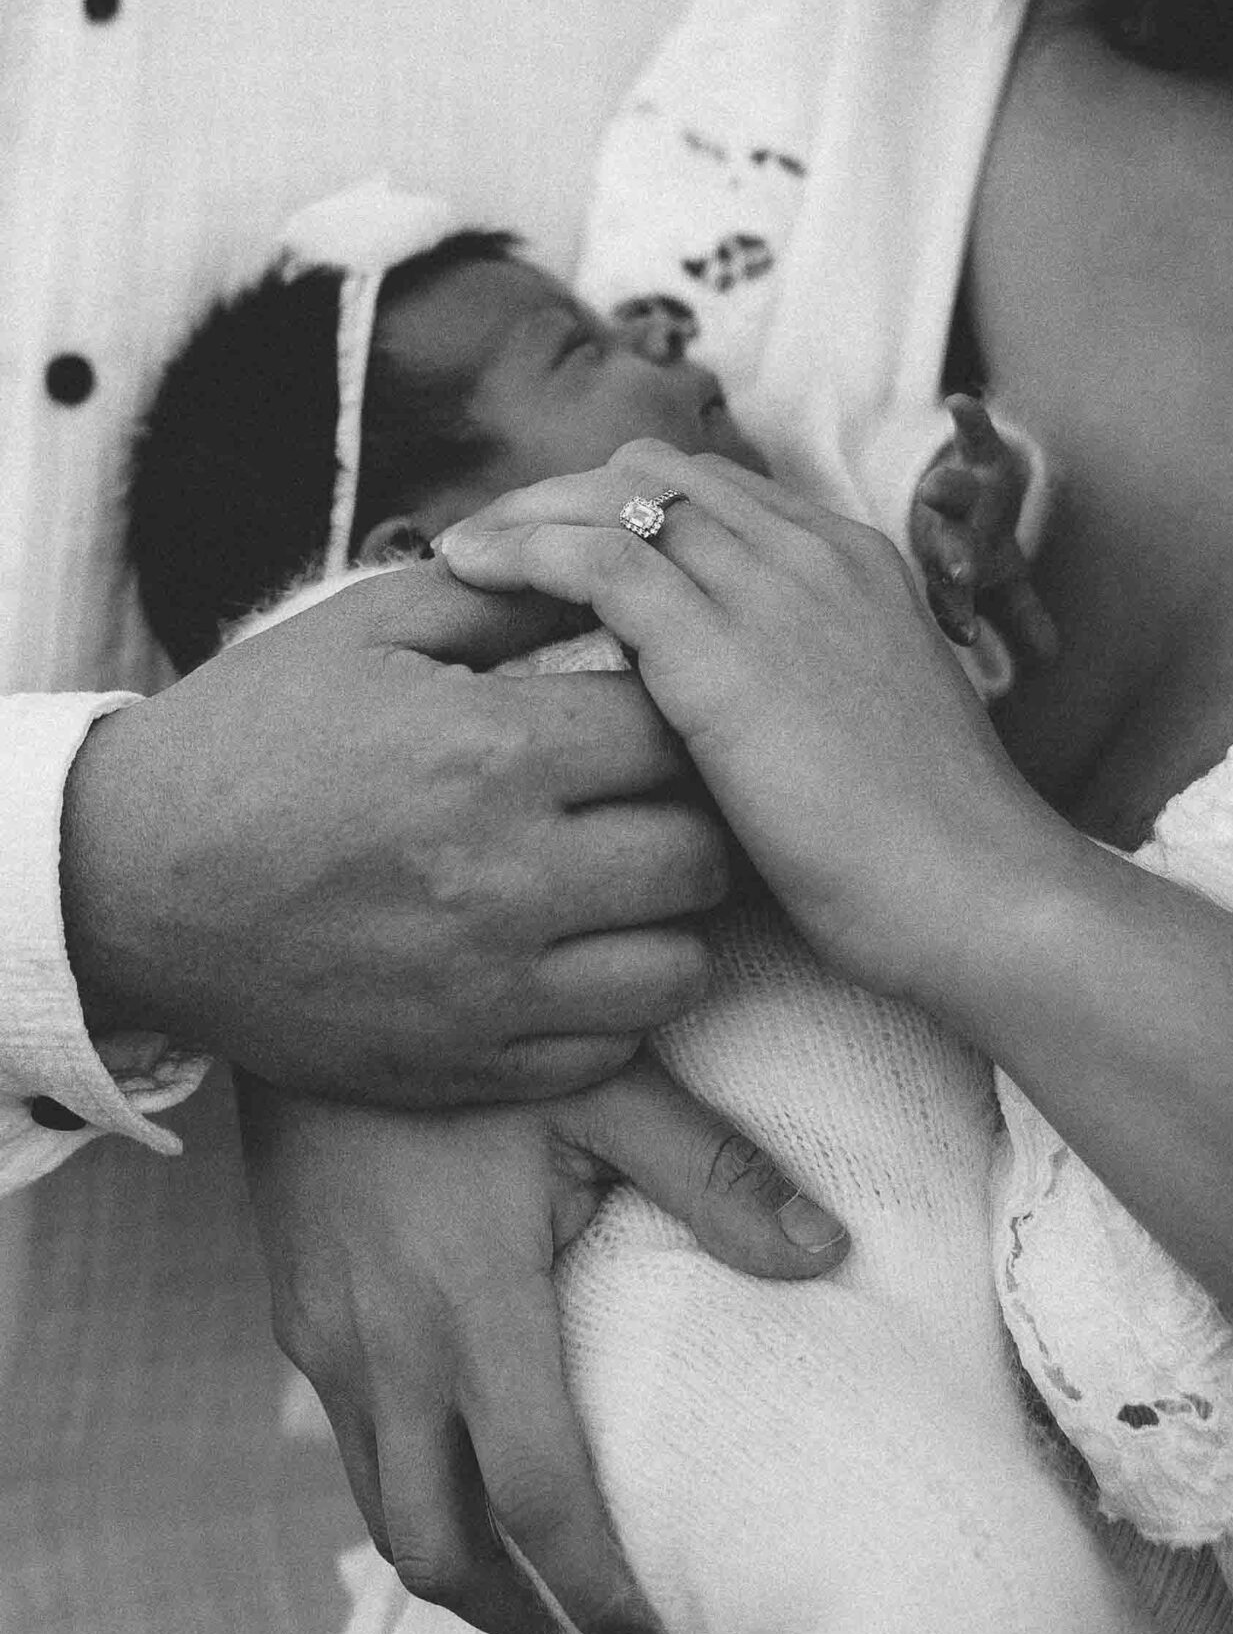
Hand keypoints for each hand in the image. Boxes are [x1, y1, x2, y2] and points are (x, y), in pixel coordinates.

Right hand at [61, 560, 728, 1104]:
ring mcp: (489, 985)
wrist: (130, 879)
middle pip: (700, 852)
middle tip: (651, 799)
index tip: (647, 710)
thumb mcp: (368, 629)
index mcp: (492, 752)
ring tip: (625, 883)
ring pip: (678, 966)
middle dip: (694, 816)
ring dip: (668, 920)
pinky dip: (613, 1004)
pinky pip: (608, 1048)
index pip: (672, 729)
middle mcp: (507, 876)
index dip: (676, 710)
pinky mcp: (464, 1064)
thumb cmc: (254, 735)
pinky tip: (573, 955)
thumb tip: (609, 569)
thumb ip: (504, 597)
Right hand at [239, 1060, 846, 1633]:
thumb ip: (714, 1174)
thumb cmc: (466, 1031)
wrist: (302, 967)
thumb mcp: (602, 1082)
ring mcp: (327, 1336)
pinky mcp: (296, 1311)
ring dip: (460, 1573)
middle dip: (522, 1628)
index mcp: (473, 1307)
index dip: (602, 1595)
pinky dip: (408, 1496)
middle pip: (442, 1547)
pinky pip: (347, 1444)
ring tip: (534, 1611)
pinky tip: (457, 1481)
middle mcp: (387, 1347)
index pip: (542, 1502)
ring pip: (381, 1509)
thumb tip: (829, 1253)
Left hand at [438, 444, 1073, 1005]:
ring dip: (529, 513)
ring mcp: (772, 591)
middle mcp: (812, 552)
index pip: (713, 488)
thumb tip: (702, 708)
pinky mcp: (724, 650)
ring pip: (618, 494)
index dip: (625, 506)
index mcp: (852, 562)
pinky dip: (524, 551)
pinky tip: (471, 574)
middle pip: (657, 470)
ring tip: (459, 554)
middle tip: (494, 546)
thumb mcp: (856, 732)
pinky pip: (599, 557)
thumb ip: (790, 690)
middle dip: (565, 494)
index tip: (559, 548)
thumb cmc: (919, 852)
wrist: (980, 893)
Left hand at [910, 392, 1059, 670]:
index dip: (962, 616)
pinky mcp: (976, 451)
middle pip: (952, 547)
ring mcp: (960, 490)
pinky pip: (973, 434)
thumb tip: (1050, 658)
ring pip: (952, 492)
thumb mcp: (1002, 580)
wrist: (949, 487)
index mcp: (958, 567)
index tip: (968, 637)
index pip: (957, 598)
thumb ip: (1021, 616)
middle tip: (960, 575)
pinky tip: (961, 402)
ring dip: (946, 490)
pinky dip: (970, 419)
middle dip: (956, 561)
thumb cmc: (976, 543)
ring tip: (933, 486)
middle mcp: (951, 530)